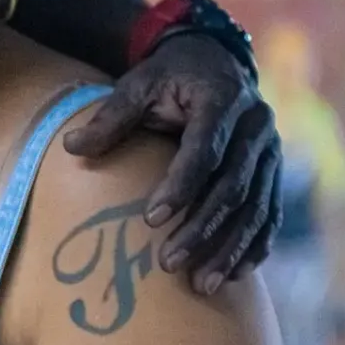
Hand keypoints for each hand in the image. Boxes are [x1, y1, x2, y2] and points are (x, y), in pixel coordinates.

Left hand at [63, 33, 281, 292]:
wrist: (213, 61)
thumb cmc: (168, 77)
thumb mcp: (137, 85)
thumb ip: (110, 117)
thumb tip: (71, 147)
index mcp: (222, 100)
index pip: (205, 151)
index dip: (181, 187)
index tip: (151, 220)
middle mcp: (256, 127)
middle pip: (234, 186)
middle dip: (202, 229)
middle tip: (169, 264)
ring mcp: (270, 151)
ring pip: (256, 207)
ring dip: (230, 248)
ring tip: (203, 284)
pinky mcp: (273, 172)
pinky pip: (270, 214)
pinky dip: (254, 245)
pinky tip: (236, 274)